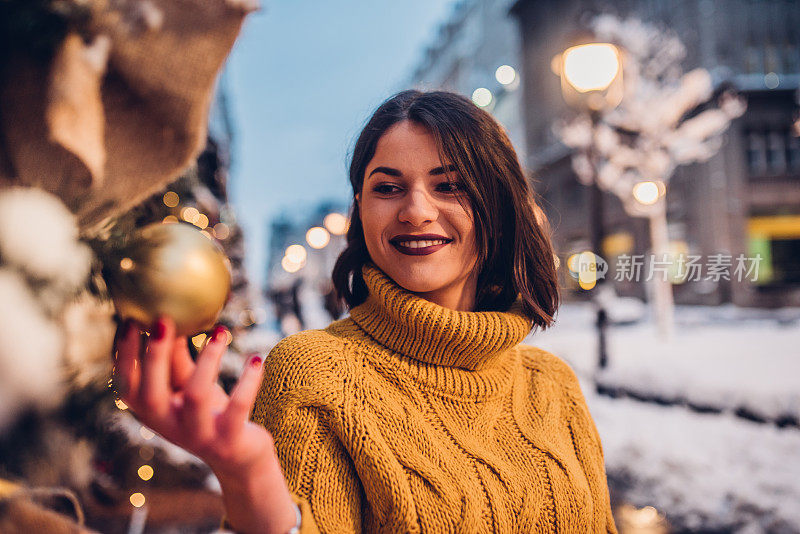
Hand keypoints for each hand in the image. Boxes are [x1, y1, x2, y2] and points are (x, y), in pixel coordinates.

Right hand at [113, 316, 298, 533]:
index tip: (130, 322)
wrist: (241, 460)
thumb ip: (177, 361)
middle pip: (152, 394)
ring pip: (195, 396)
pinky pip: (238, 407)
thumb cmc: (212, 415)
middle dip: (154, 356)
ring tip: (220, 331)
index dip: (124, 358)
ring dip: (208, 359)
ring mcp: (200, 436)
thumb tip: (170, 318)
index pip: (127, 388)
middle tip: (163, 320)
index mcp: (155, 415)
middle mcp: (171, 428)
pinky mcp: (230, 440)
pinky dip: (248, 381)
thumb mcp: (190, 388)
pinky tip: (254, 359)